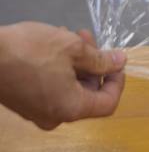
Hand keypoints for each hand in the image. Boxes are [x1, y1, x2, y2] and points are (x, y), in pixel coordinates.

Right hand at [0, 22, 126, 130]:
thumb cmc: (32, 51)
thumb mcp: (73, 49)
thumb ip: (100, 59)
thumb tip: (121, 63)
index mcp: (70, 109)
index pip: (107, 103)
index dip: (117, 81)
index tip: (115, 59)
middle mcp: (55, 117)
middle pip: (88, 95)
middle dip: (93, 64)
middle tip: (88, 37)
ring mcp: (37, 112)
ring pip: (70, 88)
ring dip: (77, 62)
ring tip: (71, 35)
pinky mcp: (25, 102)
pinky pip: (53, 88)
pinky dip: (61, 68)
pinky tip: (55, 44)